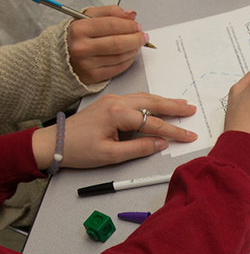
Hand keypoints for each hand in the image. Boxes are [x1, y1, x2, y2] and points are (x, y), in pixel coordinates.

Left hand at [32, 94, 196, 169]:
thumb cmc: (79, 149)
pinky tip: (158, 103)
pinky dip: (151, 101)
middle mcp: (117, 101)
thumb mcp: (111, 155)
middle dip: (174, 107)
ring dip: (164, 101)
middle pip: (152, 103)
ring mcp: (112, 99)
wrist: (55, 142)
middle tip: (191, 109)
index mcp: (118, 113)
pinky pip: (136, 98)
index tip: (189, 136)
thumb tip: (160, 143)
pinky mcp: (109, 102)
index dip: (174, 131)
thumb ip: (139, 148)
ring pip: (145, 98)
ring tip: (181, 104)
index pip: (153, 123)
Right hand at [67, 6, 150, 84]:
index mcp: (79, 29)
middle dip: (136, 38)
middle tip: (142, 36)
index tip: (137, 25)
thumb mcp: (88, 17)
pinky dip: (129, 60)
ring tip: (137, 44)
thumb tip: (131, 14)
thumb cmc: (78, 36)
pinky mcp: (94, 76)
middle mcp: (82, 47)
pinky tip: (130, 54)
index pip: (112, 25)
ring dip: (134, 49)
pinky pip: (118, 68)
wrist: (62, 56)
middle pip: (118, 43)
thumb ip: (110, 12)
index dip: (129, 25)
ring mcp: (88, 63)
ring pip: (120, 56)